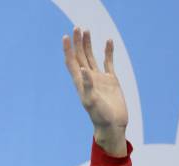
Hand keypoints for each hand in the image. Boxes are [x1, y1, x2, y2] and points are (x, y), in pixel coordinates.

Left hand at [62, 27, 127, 155]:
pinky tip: (108, 41)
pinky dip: (108, 52)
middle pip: (80, 56)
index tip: (66, 37)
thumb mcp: (91, 101)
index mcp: (81, 83)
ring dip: (89, 44)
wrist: (113, 125)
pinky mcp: (111, 80)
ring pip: (92, 57)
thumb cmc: (100, 117)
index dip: (68, 50)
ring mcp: (99, 79)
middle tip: (77, 28)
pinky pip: (108, 62)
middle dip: (78, 42)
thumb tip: (83, 68)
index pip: (71, 62)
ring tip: (87, 30)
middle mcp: (88, 79)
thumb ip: (87, 85)